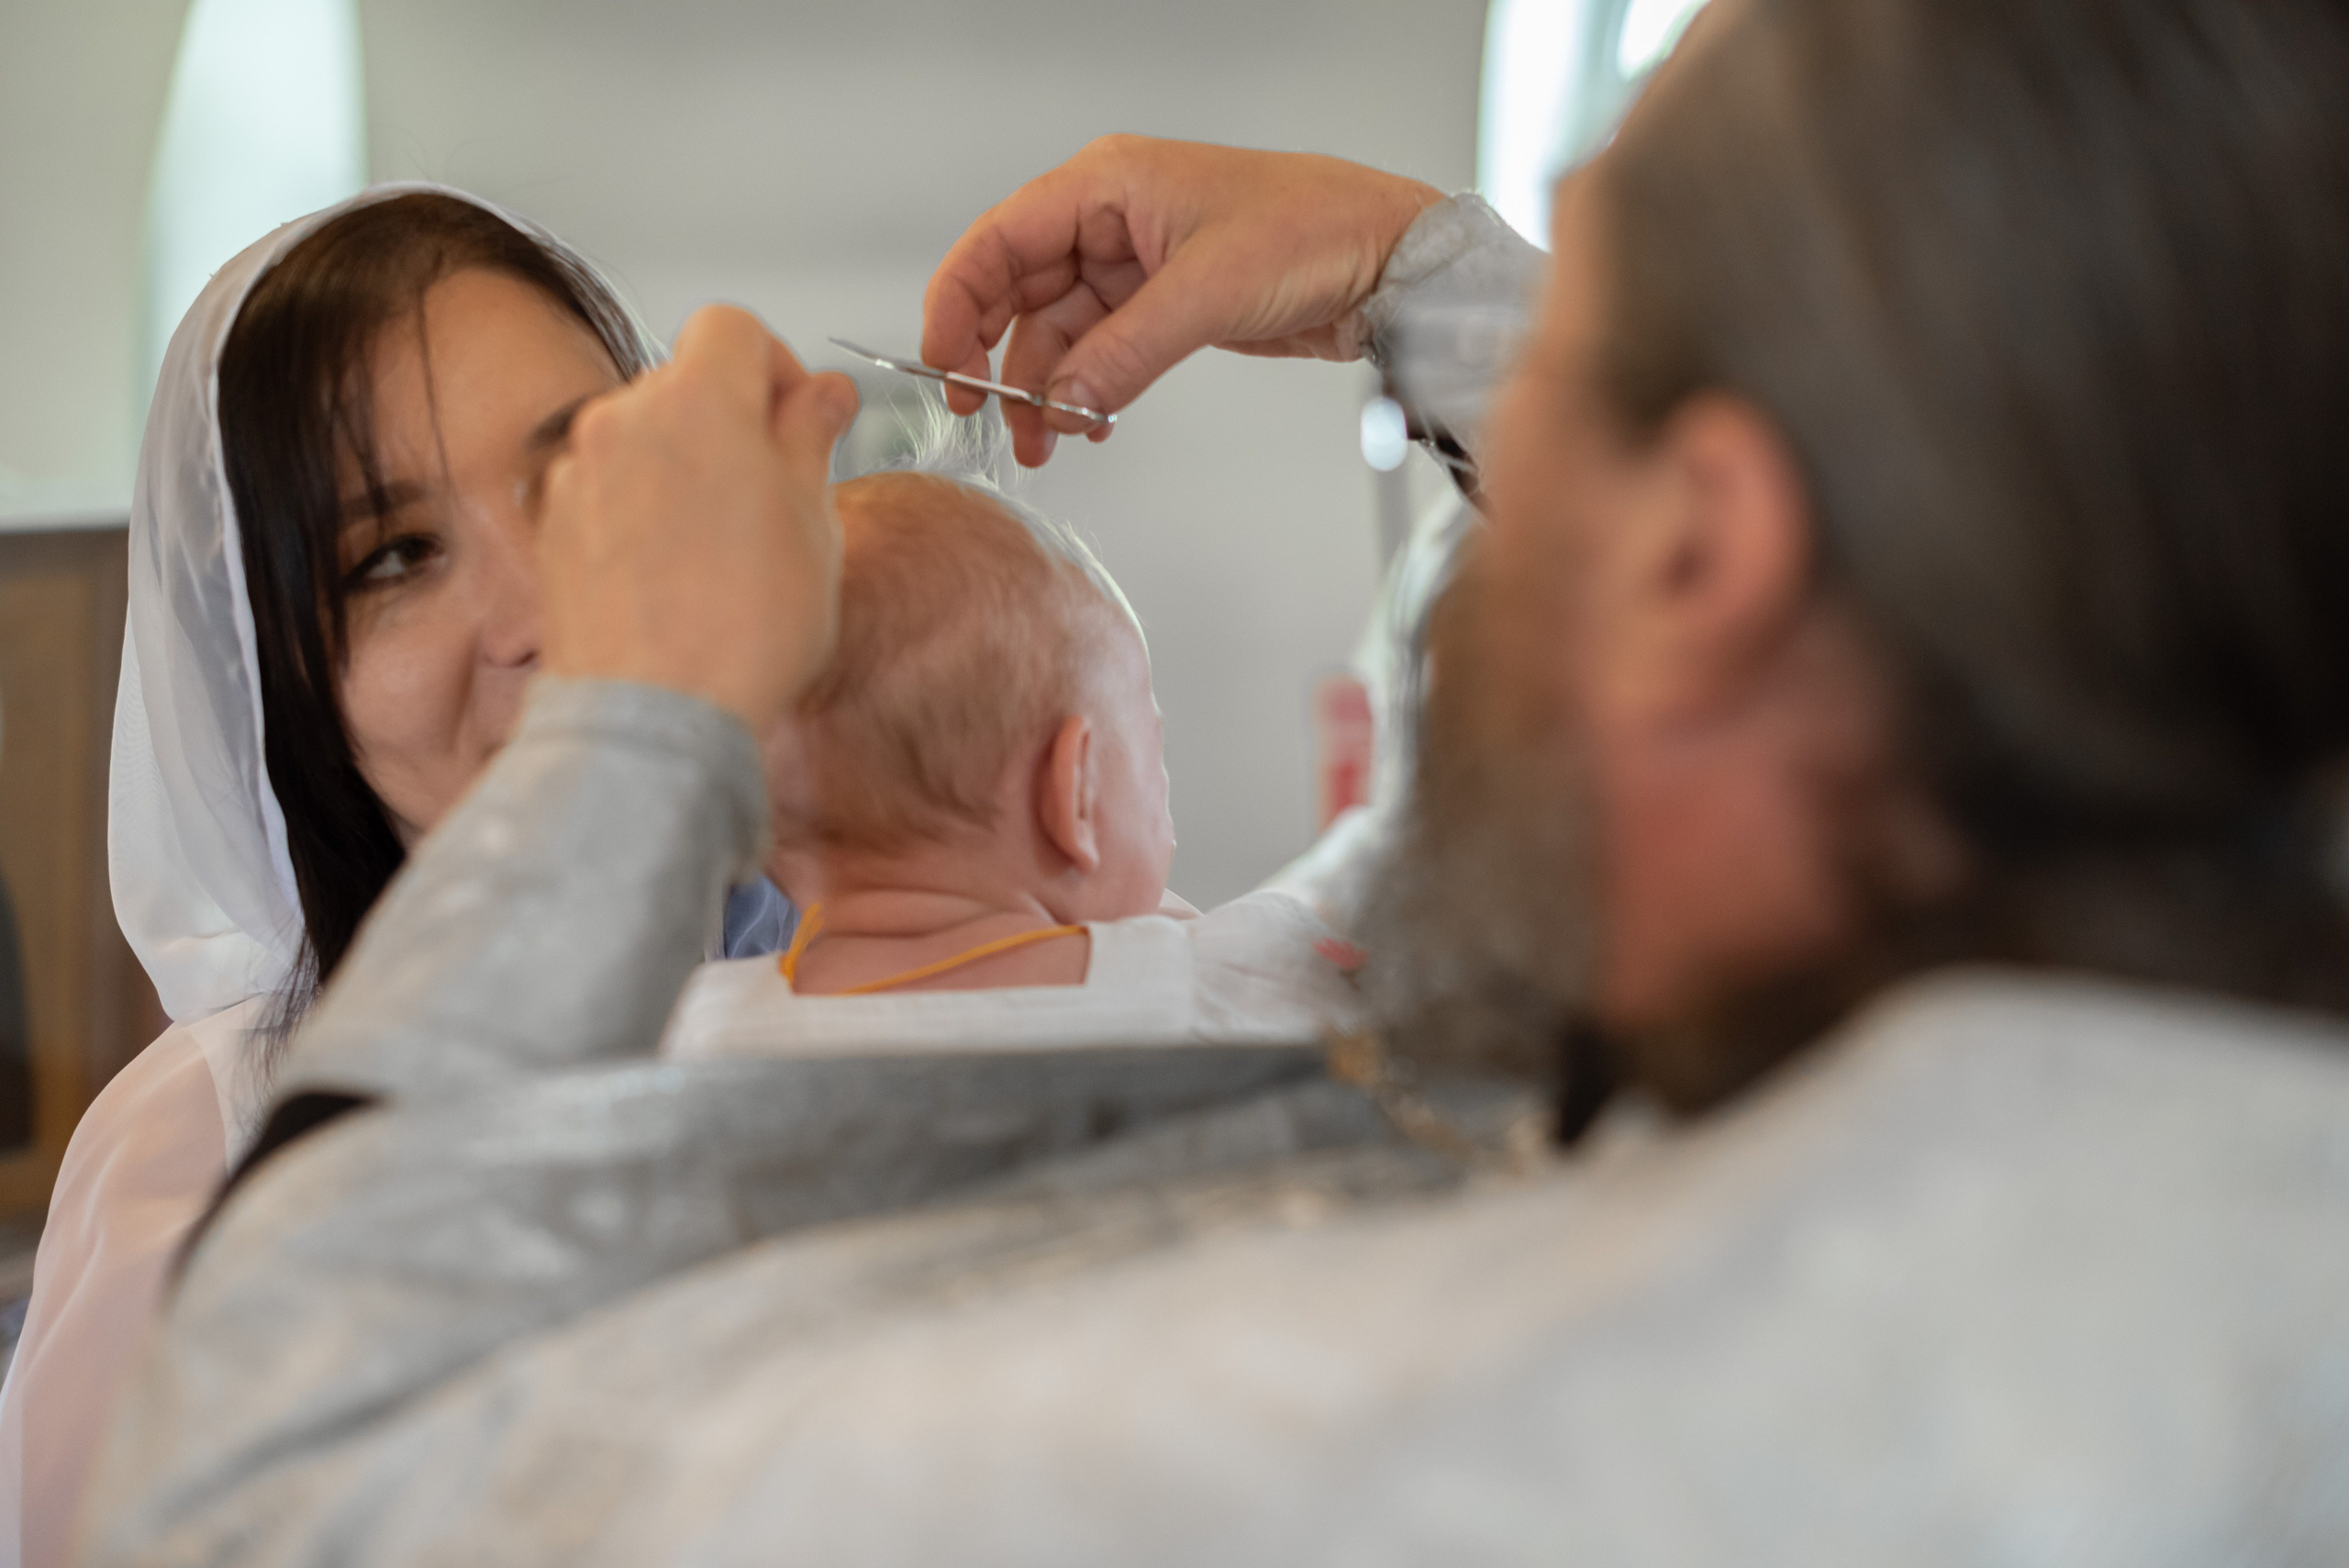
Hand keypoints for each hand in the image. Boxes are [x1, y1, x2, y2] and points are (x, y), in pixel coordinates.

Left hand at [540, 307, 858, 732]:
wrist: (657, 718)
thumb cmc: (740, 631)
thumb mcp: (813, 523)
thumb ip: (811, 438)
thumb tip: (821, 397)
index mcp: (698, 400)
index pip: (735, 327)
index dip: (777, 365)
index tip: (799, 415)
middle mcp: (623, 420)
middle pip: (685, 382)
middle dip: (732, 422)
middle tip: (774, 490)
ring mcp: (576, 473)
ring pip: (644, 439)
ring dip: (684, 468)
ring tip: (723, 546)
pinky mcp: (551, 526)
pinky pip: (607, 491)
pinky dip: (641, 512)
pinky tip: (675, 574)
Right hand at [922, 135, 1442, 465]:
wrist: (1387, 257)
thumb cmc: (1312, 231)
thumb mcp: (1207, 292)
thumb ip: (1124, 353)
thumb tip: (1061, 403)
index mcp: (1105, 184)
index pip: (999, 241)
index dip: (957, 302)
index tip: (943, 365)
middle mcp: (1110, 218)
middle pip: (1018, 291)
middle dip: (998, 358)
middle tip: (988, 419)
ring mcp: (1135, 265)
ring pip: (1059, 333)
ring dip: (1046, 389)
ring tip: (1046, 444)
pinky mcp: (1163, 305)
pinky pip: (1101, 352)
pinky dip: (1088, 390)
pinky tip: (1089, 424)